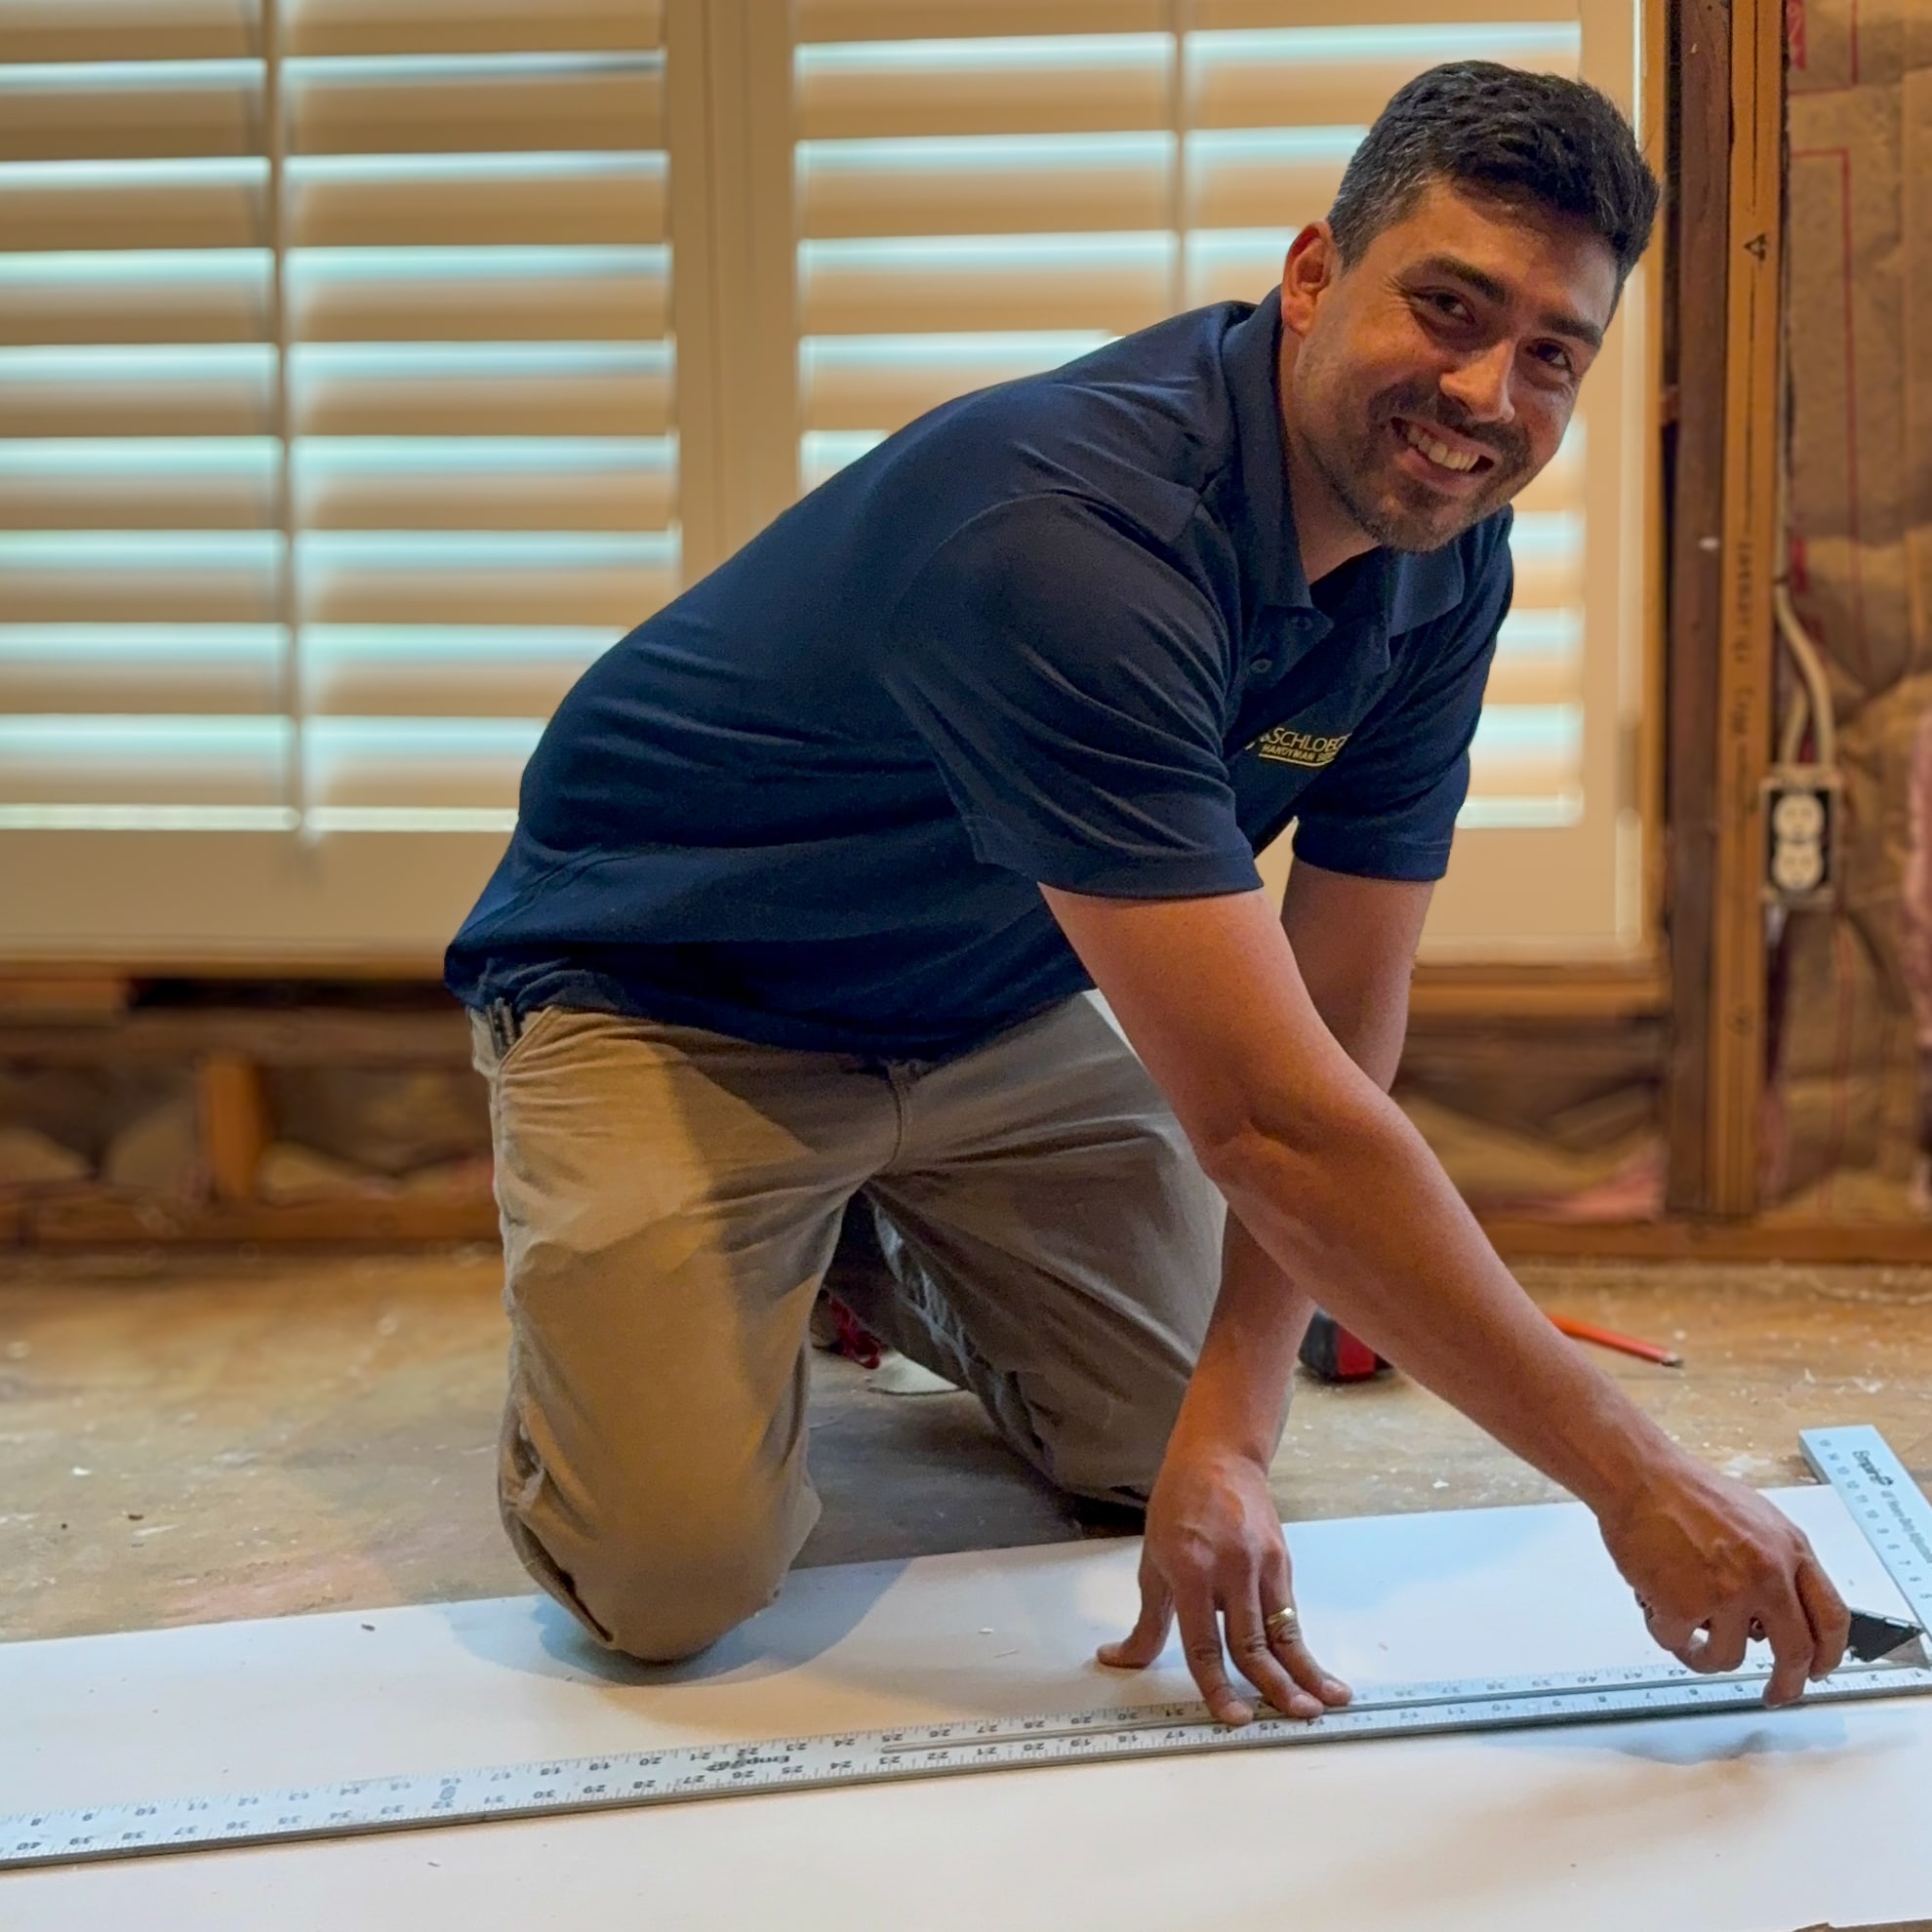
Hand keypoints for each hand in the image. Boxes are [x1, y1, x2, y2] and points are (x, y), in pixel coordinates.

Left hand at [1097, 1439, 1352, 1725]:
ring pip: (1281, 1631)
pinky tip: (1322, 1676)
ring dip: (1302, 1673)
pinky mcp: (1282, 1561)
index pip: (1204, 1642)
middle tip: (1291, 1718)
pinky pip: (1290, 1615)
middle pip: (1251, 1641)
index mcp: (1190, 1571)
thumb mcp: (1152, 1562)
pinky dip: (1305, 1649)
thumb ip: (1146, 1622)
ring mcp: (1260, 1564)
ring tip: (1320, 1707)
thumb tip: (1119, 1659)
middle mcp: (1229, 1569)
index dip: (1218, 1684)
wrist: (1217, 1457)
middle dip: (1273, 1686)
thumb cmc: (1178, 1507)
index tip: (1234, 1716)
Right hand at [1598, 1454, 1851, 1705]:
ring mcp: (1727, 1593)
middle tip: (1776, 1694)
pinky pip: (1679, 1643)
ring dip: (1708, 1655)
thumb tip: (1782, 1607)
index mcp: (1789, 1550)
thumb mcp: (1754, 1517)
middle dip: (1787, 1684)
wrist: (1638, 1475)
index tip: (1818, 1670)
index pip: (1831, 1618)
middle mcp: (1767, 1575)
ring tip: (1689, 1637)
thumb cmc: (1684, 1489)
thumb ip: (1776, 1561)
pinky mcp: (1685, 1606)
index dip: (1829, 1653)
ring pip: (1730, 1657)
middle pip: (1795, 1652)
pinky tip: (1657, 1608)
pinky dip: (1666, 1632)